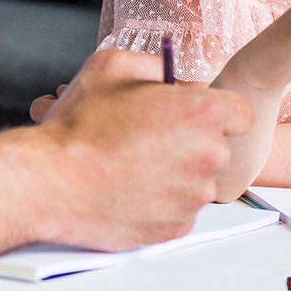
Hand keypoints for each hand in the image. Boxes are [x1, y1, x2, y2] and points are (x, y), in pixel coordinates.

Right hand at [29, 48, 252, 250]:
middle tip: (155, 138)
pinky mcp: (174, 227)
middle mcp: (207, 155)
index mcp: (202, 112)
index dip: (219, 112)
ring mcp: (192, 195)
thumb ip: (153, 63)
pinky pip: (180, 210)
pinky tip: (133, 188)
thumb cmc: (80, 124)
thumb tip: (166, 71)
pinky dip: (163, 201)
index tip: (197, 116)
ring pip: (198, 181)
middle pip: (218, 147)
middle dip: (194, 142)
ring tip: (137, 164)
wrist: (50, 182)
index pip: (241, 114)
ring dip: (177, 173)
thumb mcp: (114, 65)